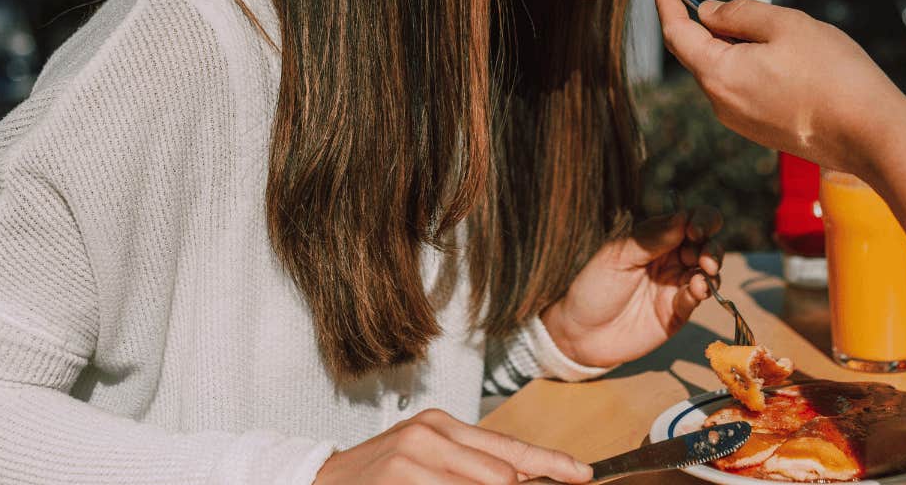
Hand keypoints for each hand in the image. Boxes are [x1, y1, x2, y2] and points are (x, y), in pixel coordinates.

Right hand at [313, 408, 591, 484]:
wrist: (322, 480)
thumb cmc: (382, 476)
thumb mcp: (428, 459)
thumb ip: (472, 466)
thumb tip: (518, 478)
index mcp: (444, 426)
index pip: (509, 447)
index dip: (550, 463)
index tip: (582, 473)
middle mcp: (431, 435)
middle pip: (501, 475)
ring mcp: (413, 457)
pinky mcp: (399, 478)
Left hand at [540, 208, 722, 368]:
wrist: (581, 333)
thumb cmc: (593, 286)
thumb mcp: (617, 256)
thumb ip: (650, 238)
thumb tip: (683, 217)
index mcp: (657, 238)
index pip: (691, 219)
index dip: (702, 220)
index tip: (695, 230)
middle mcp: (672, 258)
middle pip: (708, 243)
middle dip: (712, 247)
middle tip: (703, 258)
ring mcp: (677, 284)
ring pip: (710, 270)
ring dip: (713, 268)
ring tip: (703, 272)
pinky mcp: (679, 311)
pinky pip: (699, 297)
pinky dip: (703, 291)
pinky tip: (697, 290)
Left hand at [654, 0, 905, 232]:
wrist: (872, 134)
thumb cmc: (834, 76)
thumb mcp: (786, 24)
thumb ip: (739, 13)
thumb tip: (709, 13)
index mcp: (719, 74)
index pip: (677, 35)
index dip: (668, 7)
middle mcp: (721, 104)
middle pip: (701, 54)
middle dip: (718, 27)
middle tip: (756, 11)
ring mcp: (741, 122)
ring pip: (726, 71)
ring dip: (742, 48)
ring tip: (789, 41)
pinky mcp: (762, 131)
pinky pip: (745, 90)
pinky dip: (756, 68)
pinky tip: (794, 65)